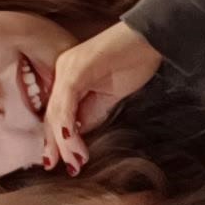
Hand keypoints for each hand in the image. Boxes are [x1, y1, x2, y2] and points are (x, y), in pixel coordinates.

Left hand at [39, 25, 165, 171]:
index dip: (57, 139)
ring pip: (57, 112)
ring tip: (74, 162)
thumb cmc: (136, 60)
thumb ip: (92, 112)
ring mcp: (67, 68)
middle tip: (62, 168)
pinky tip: (72, 143)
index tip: (61, 161)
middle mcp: (62, 70)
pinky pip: (66, 103)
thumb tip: (79, 134)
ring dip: (65, 142)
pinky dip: (68, 126)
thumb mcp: (111, 94)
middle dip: (56, 145)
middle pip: (52, 115)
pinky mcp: (77, 69)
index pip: (57, 113)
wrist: (151, 36)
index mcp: (68, 76)